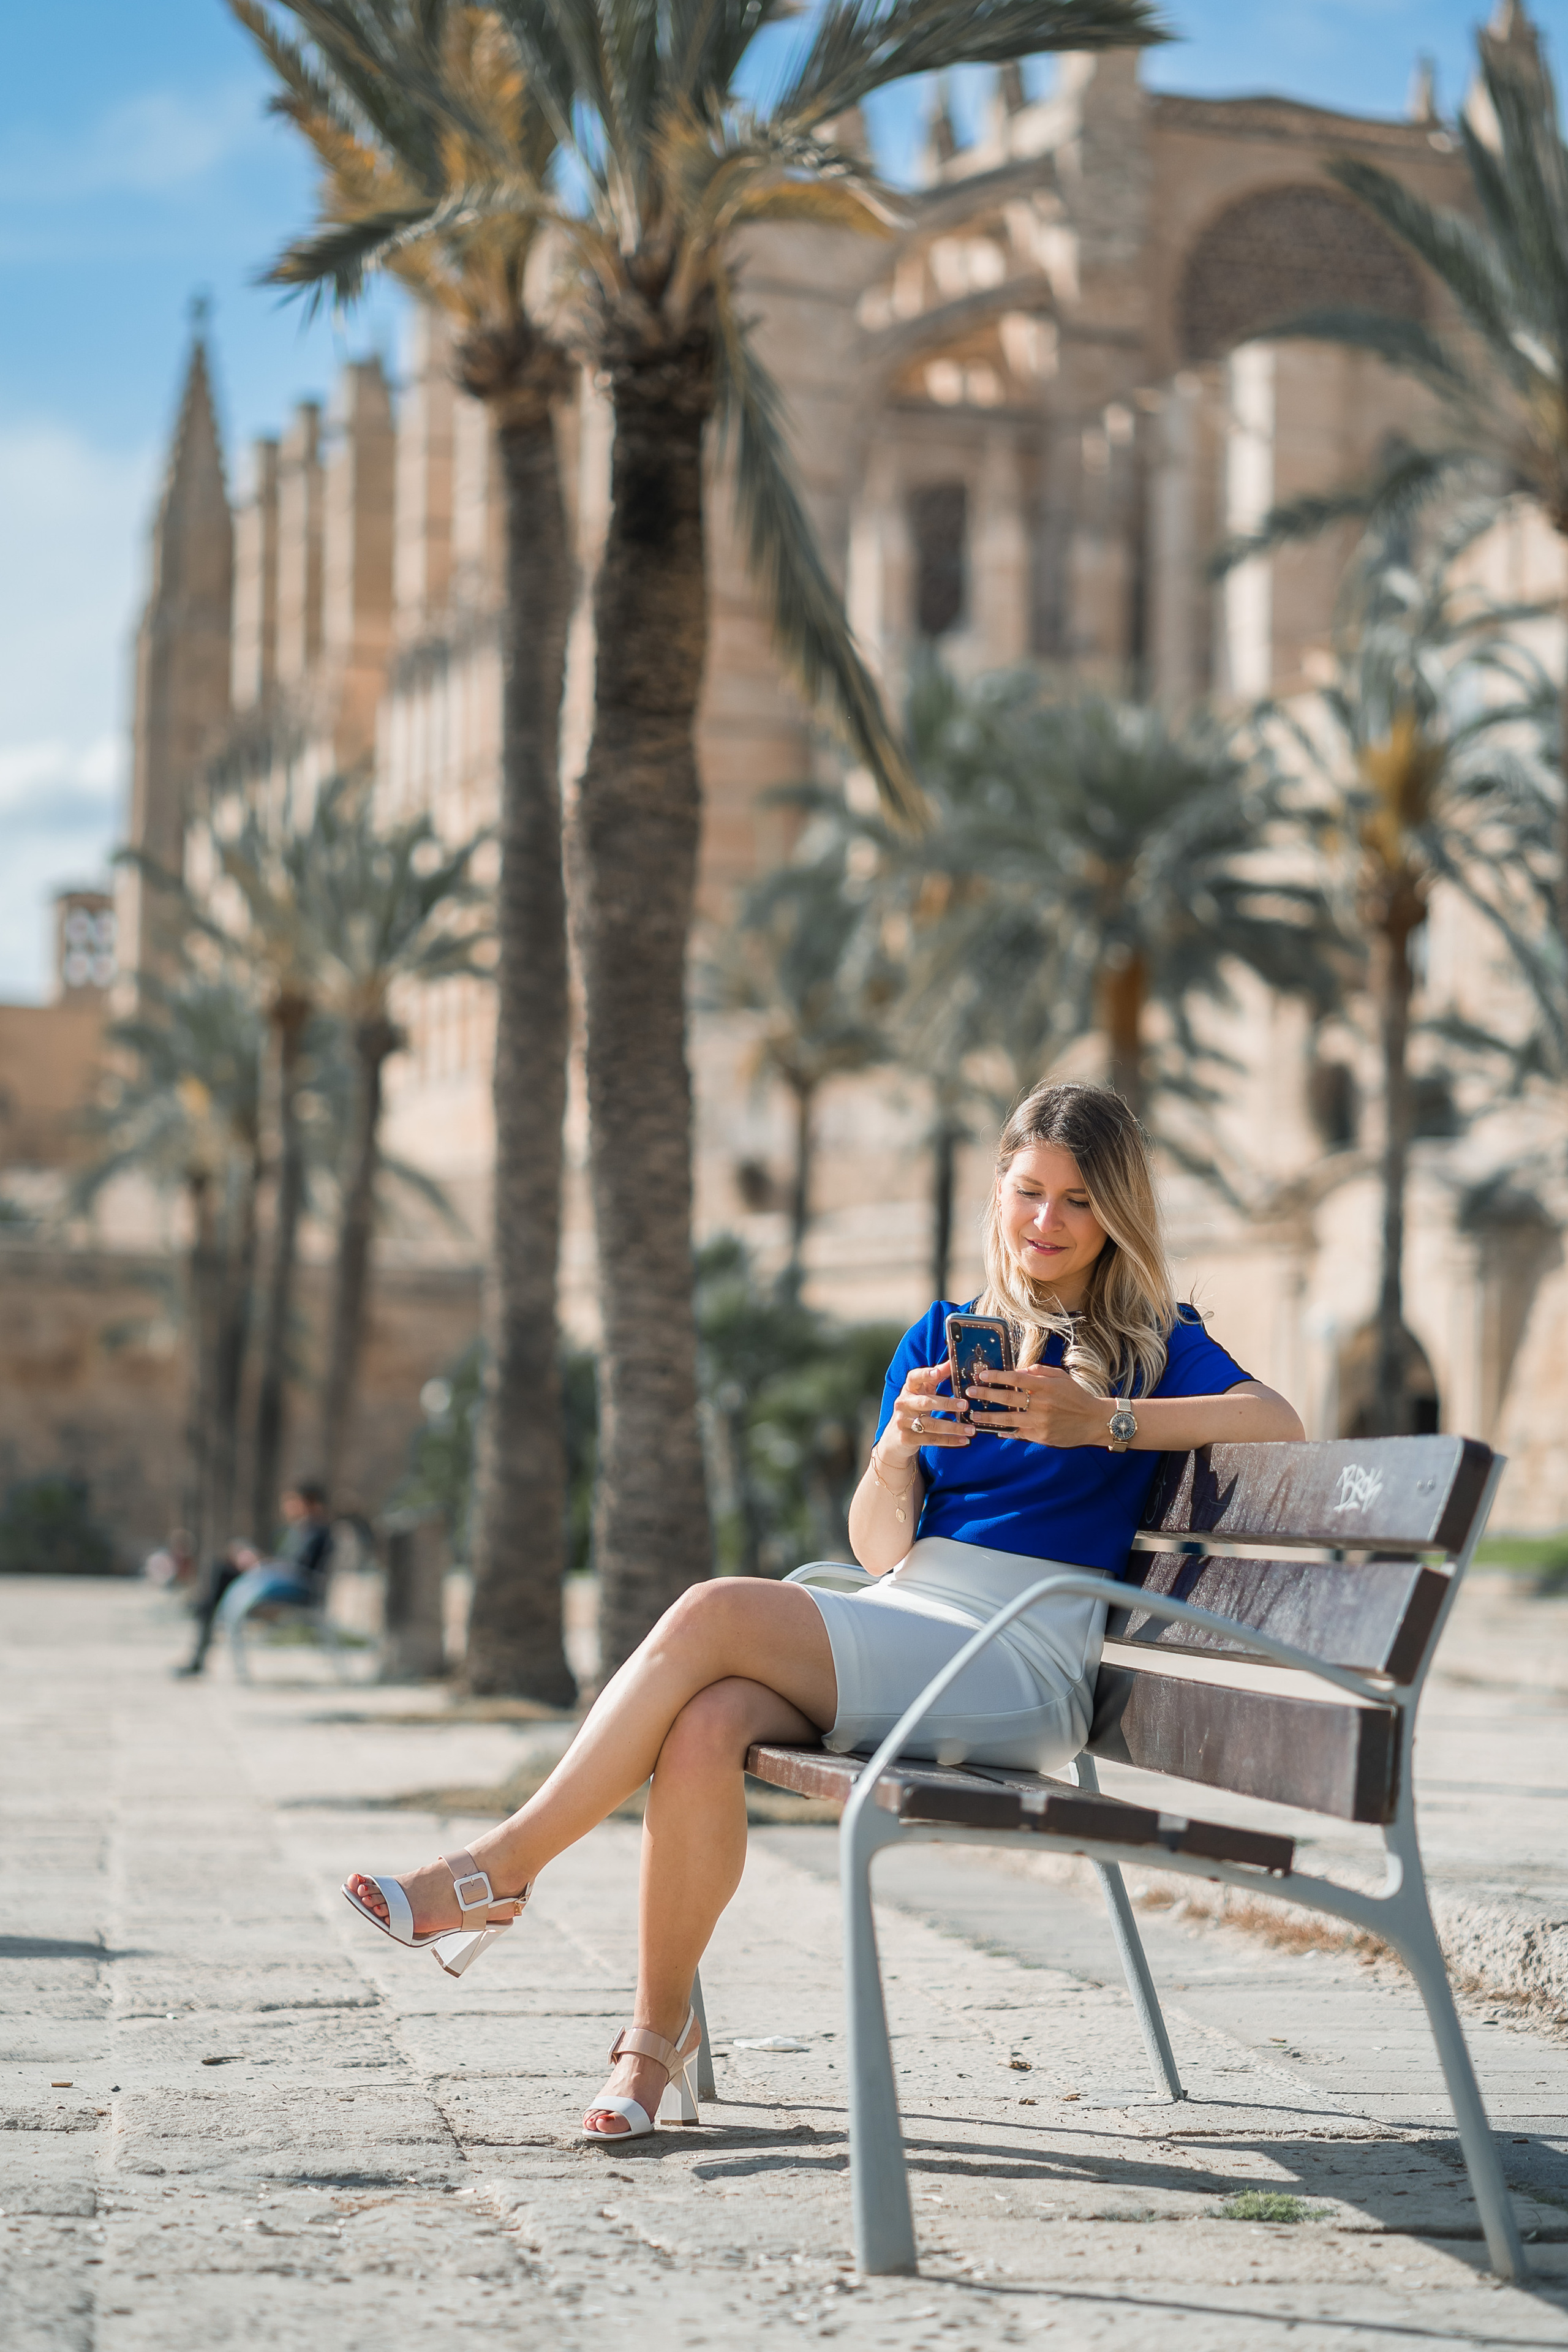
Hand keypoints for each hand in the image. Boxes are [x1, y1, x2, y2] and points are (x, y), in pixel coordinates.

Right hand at [879, 1362, 971, 1463]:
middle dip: (947, 1404)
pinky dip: (949, 1440)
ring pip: (931, 1424)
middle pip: (926, 1402)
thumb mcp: (922, 1392)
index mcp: (909, 1389)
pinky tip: (963, 1440)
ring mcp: (903, 1421)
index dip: (925, 1374)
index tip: (937, 1372)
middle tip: (965, 1405)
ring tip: (971, 1429)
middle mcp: (903, 1403)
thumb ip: (937, 1376)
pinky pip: (931, 1439)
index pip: (914, 1377)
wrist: (895, 1438)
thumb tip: (953, 1361)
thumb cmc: (914, 1409)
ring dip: (953, 1427)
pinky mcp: (907, 1438)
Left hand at [966, 1364, 1116, 1448]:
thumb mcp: (1060, 1377)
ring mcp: (1040, 1421)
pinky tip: (992, 1430)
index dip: (997, 1376)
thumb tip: (1016, 1371)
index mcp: (1045, 1386)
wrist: (1093, 1420)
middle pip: (1008, 1398)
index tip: (982, 1375)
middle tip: (969, 1392)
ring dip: (988, 1417)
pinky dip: (1005, 1431)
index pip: (1016, 1378)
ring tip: (973, 1415)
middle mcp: (1041, 1403)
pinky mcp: (1041, 1436)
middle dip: (986, 1395)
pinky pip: (1018, 1433)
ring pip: (1008, 1419)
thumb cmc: (1075, 1395)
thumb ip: (1037, 1372)